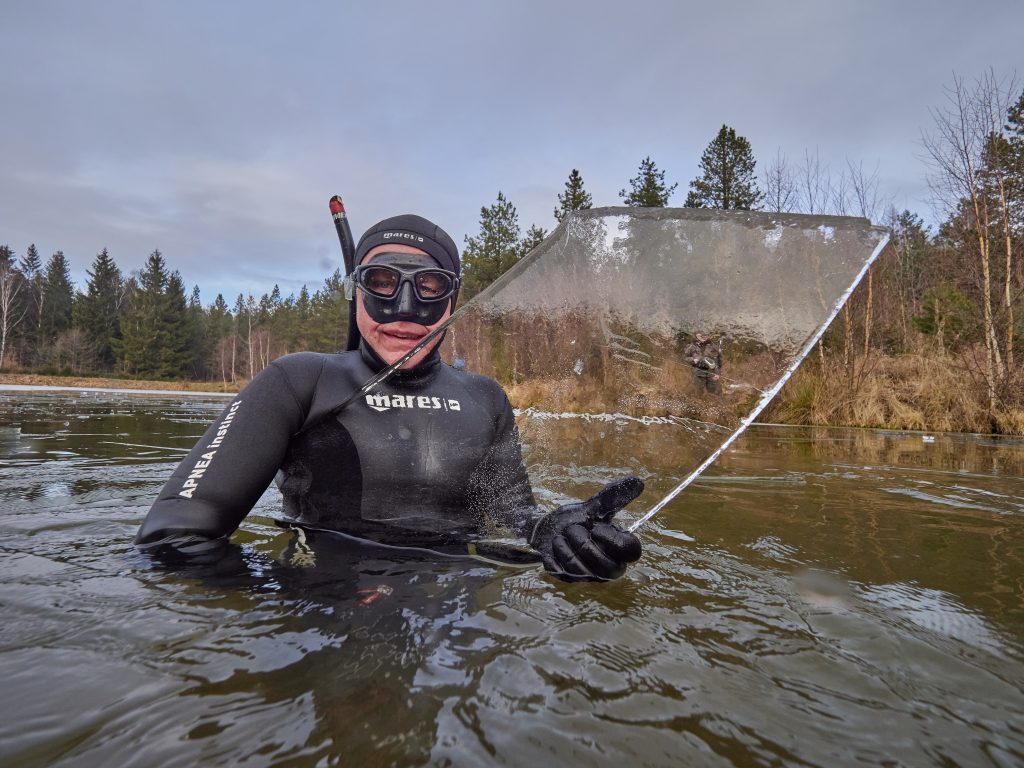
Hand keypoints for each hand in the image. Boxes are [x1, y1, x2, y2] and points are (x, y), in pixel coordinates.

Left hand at [528, 477, 643, 581]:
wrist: (546, 528)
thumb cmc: (576, 519)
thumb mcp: (593, 507)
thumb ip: (614, 498)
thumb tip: (639, 482)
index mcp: (619, 549)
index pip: (631, 552)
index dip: (613, 540)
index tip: (596, 528)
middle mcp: (608, 567)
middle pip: (608, 567)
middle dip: (585, 545)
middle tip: (573, 529)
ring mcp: (589, 576)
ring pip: (582, 570)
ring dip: (567, 545)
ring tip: (562, 535)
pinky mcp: (568, 579)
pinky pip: (562, 570)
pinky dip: (555, 553)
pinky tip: (554, 545)